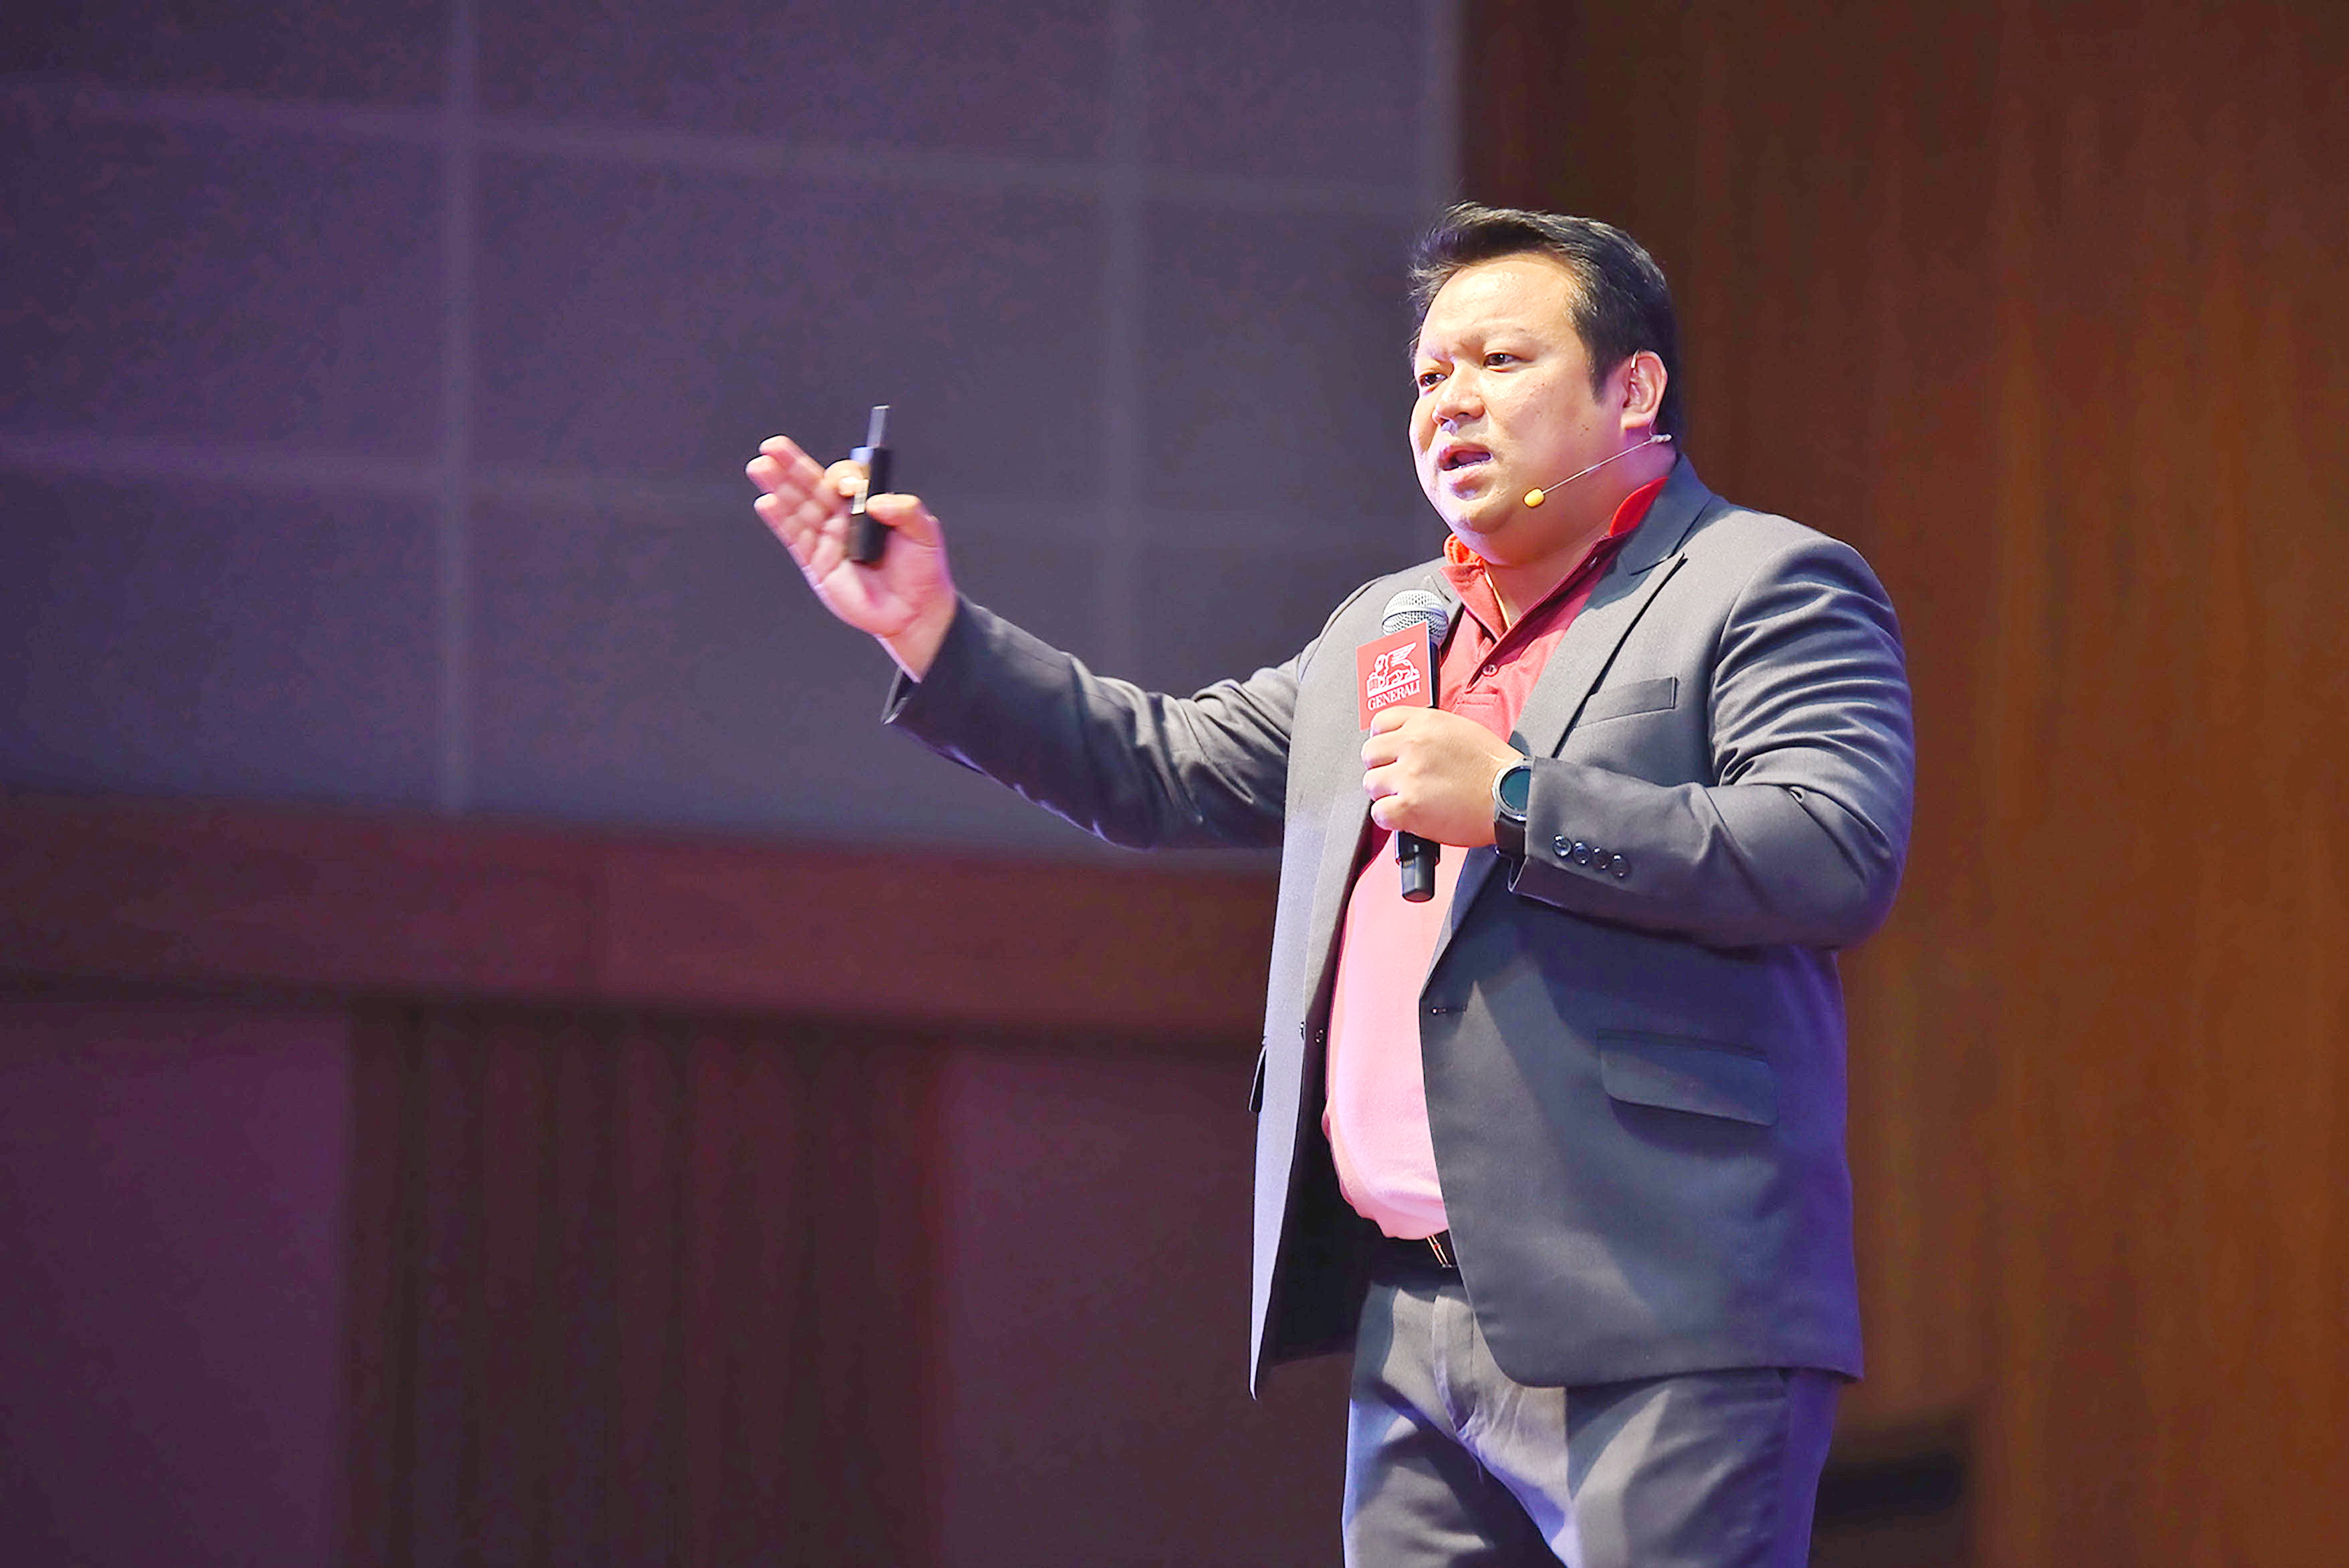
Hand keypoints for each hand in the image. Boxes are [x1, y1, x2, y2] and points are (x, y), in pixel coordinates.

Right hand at [745, 434, 956, 678]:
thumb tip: (873, 502)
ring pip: (797, 507)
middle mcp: (841, 518)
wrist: (916, 611)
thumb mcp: (926, 532)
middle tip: (772, 447)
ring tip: (760, 466)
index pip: (844, 479)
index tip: (851, 488)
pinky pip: (794, 538)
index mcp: (866, 505)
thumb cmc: (922, 569)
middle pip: (812, 485)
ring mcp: (827, 539)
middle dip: (791, 465)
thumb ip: (907, 510)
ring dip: (777, 486)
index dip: (844, 477)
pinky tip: (767, 503)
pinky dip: (780, 520)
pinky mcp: (816, 563)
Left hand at [1362, 708, 1523, 846]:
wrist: (1512, 796)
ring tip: (1409, 797)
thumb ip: (1428, 731)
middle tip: (1400, 778)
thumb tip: (1406, 738)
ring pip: (1371, 783)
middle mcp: (1413, 745)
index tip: (1390, 752)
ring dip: (1387, 794)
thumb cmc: (1494, 768)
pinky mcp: (1409, 807)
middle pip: (1370, 754)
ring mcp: (1409, 776)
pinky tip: (1408, 815)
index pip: (1380, 723)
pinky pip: (1379, 812)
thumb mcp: (1461, 729)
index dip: (1383, 740)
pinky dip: (1391, 817)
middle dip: (1383, 767)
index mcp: (1425, 723)